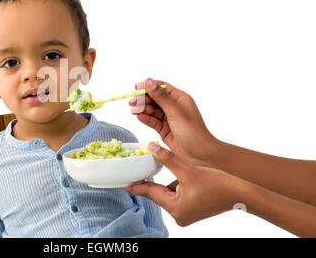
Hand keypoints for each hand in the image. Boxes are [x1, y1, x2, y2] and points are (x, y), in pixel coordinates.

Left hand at [124, 142, 243, 225]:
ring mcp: (185, 214)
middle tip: (132, 171)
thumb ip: (167, 158)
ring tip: (146, 172)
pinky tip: (165, 178)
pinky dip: (170, 187)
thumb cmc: (217, 184)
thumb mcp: (188, 169)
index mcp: (175, 208)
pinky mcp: (192, 211)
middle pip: (156, 195)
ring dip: (158, 184)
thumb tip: (149, 147)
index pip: (149, 193)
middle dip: (147, 182)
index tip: (121, 182)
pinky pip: (175, 198)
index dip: (135, 185)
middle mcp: (178, 215)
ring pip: (166, 196)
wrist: (241, 195)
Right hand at [129, 78, 217, 166]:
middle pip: (154, 98)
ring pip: (152, 110)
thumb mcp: (175, 112)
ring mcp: (169, 118)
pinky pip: (153, 121)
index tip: (135, 88)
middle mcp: (174, 107)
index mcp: (179, 99)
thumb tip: (149, 81)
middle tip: (132, 102)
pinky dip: (146, 119)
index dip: (148, 86)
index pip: (161, 87)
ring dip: (142, 109)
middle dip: (143, 99)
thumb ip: (161, 97)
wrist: (201, 155)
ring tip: (134, 111)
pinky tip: (139, 117)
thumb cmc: (193, 132)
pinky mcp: (164, 129)